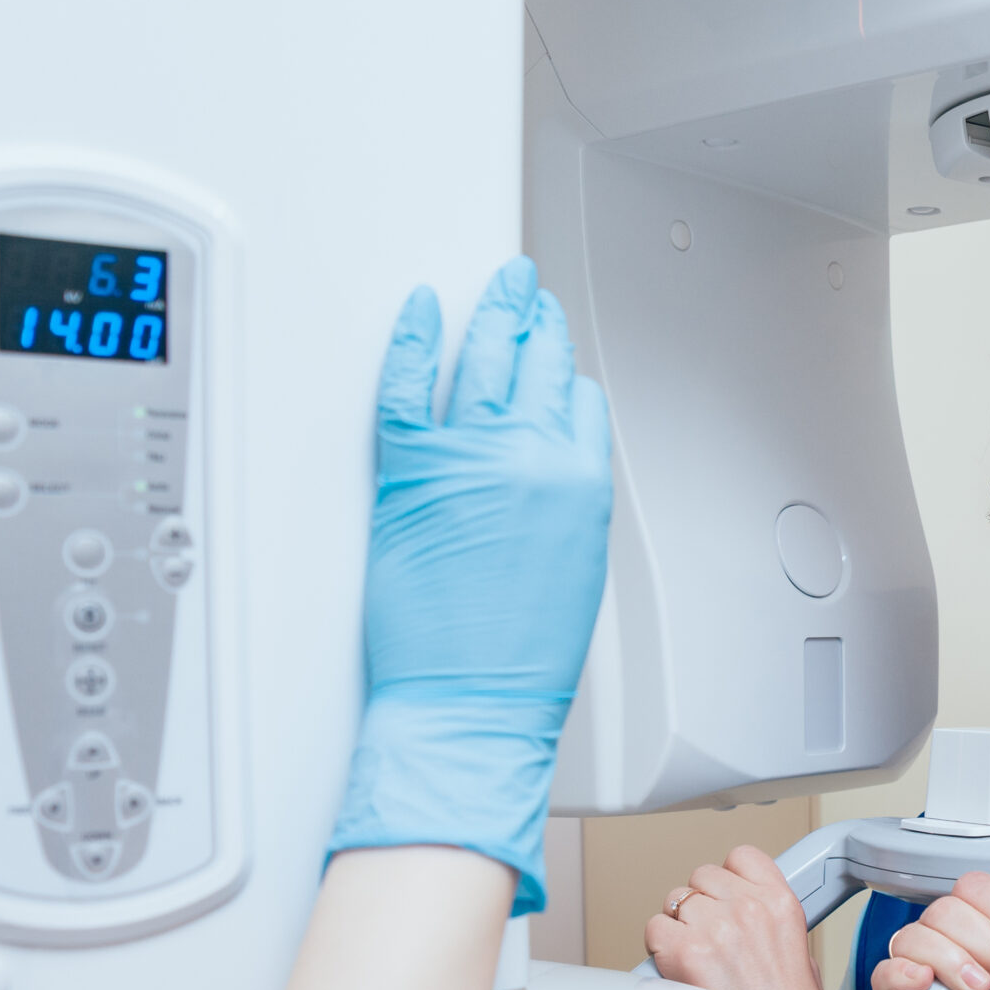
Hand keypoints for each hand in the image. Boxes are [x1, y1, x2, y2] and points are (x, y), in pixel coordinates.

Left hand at [325, 257, 612, 915]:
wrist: (470, 701)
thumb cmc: (519, 659)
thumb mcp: (575, 570)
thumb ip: (564, 505)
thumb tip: (546, 473)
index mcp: (580, 484)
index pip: (579, 401)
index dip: (564, 375)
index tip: (555, 359)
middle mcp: (532, 458)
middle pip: (537, 363)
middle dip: (534, 319)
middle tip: (527, 291)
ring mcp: (470, 456)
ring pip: (484, 358)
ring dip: (492, 313)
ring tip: (496, 288)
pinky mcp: (411, 469)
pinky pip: (408, 383)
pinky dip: (414, 338)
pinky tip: (422, 310)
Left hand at [648, 845, 837, 989]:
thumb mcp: (796, 946)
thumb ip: (765, 916)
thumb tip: (732, 907)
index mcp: (780, 902)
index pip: (741, 856)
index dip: (728, 877)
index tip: (725, 895)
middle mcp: (748, 908)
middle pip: (702, 877)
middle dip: (701, 904)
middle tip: (709, 937)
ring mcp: (716, 927)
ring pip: (676, 900)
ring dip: (679, 925)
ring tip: (696, 956)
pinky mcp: (686, 952)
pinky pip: (655, 929)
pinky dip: (659, 947)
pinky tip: (678, 967)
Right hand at [869, 872, 989, 989]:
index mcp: (971, 920)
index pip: (978, 888)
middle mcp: (937, 930)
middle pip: (949, 910)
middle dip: (988, 942)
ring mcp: (909, 956)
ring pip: (918, 936)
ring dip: (954, 960)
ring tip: (979, 989)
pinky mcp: (888, 986)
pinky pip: (885, 969)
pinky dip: (905, 973)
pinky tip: (926, 983)